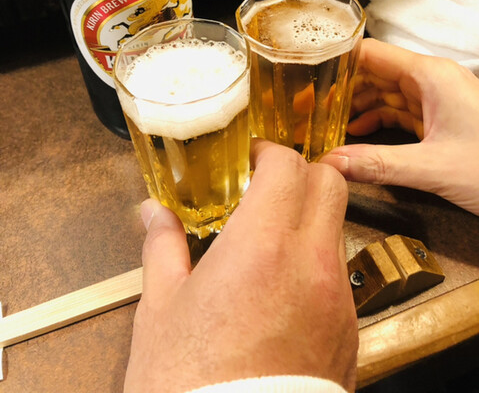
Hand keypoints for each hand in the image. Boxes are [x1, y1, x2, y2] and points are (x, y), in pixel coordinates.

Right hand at [124, 140, 357, 392]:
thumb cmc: (189, 381)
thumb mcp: (162, 308)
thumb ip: (162, 246)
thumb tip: (152, 213)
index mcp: (260, 247)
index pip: (288, 166)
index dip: (269, 152)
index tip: (250, 157)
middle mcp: (310, 263)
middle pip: (329, 184)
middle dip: (301, 173)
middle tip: (267, 185)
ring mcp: (335, 297)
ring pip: (338, 225)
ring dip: (310, 217)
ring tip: (269, 238)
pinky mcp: (349, 329)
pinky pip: (339, 271)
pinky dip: (316, 258)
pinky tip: (282, 284)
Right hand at [322, 38, 478, 214]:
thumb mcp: (432, 168)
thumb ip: (377, 164)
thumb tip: (330, 164)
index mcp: (429, 76)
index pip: (371, 53)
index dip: (336, 62)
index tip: (307, 75)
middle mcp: (431, 80)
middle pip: (374, 72)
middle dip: (341, 88)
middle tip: (307, 104)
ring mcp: (438, 98)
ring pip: (385, 93)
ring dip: (356, 107)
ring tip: (325, 123)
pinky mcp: (441, 117)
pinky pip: (400, 111)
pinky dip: (377, 121)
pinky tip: (356, 134)